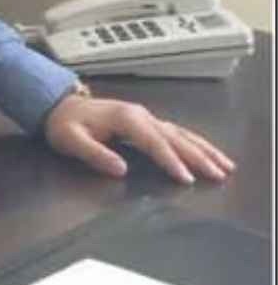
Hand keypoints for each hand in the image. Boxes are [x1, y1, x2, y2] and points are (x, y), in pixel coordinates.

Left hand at [44, 93, 235, 184]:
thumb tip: (121, 168)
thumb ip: (95, 154)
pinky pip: (176, 132)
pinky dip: (195, 143)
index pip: (153, 142)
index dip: (170, 160)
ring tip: (225, 166)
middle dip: (198, 156)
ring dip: (203, 149)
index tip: (186, 178)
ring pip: (181, 133)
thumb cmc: (64, 124)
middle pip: (174, 137)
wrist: (59, 106)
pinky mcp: (146, 122)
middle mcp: (140, 115)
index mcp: (124, 118)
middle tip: (218, 174)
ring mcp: (145, 117)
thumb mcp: (71, 140)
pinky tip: (208, 153)